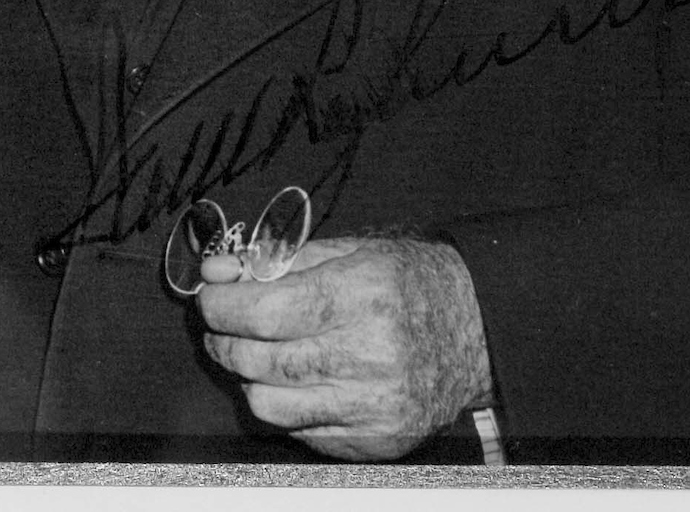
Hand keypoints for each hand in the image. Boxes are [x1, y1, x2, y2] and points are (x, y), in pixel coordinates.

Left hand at [197, 235, 491, 460]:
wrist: (481, 331)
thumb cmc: (412, 283)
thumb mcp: (350, 250)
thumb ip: (277, 260)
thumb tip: (216, 271)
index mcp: (362, 297)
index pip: (264, 312)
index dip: (221, 305)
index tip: (208, 297)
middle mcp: (370, 356)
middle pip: (260, 359)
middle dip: (222, 339)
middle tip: (220, 323)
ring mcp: (375, 406)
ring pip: (270, 404)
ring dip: (246, 375)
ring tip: (250, 351)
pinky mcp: (377, 440)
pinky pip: (301, 431)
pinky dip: (283, 404)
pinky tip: (292, 379)